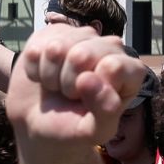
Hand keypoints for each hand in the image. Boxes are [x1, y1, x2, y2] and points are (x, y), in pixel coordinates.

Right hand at [8, 25, 147, 152]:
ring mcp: (81, 36)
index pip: (113, 66)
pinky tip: (43, 77)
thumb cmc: (73, 127)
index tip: (90, 101)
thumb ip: (104, 112)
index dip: (94, 87)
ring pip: (56, 49)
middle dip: (68, 83)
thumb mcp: (93, 131)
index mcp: (129, 70)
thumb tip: (88, 79)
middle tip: (71, 95)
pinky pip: (35, 50)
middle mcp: (109, 47)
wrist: (40, 123)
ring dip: (50, 76)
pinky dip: (34, 71)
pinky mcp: (52, 33)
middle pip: (82, 55)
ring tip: (58, 86)